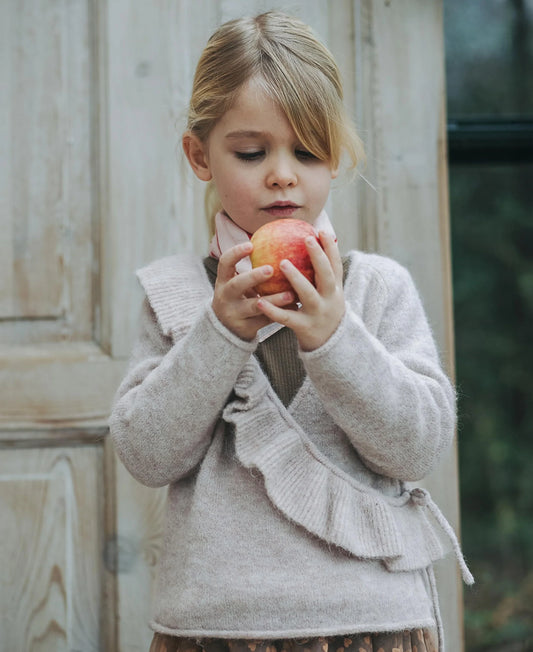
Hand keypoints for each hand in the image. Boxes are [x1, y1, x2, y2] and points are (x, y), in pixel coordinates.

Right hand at [212, 241, 295, 340]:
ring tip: (291, 294)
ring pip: (254, 307)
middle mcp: (225, 297)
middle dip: (252, 277)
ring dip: (273, 299)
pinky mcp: (246, 328)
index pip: (224, 263)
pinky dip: (280, 313)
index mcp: (223, 282)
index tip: (251, 244)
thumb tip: (279, 239)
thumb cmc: (239, 298)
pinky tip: (295, 306)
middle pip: (236, 285)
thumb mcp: (237, 283)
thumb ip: (251, 268)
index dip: (235, 253)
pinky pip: (265, 320)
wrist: (226, 330)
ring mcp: (234, 314)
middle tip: (271, 269)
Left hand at [255, 232, 344, 350]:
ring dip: (296, 278)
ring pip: (307, 294)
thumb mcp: (329, 294)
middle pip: (326, 275)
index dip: (330, 248)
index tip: (321, 231)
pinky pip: (287, 318)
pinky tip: (260, 301)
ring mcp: (317, 314)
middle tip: (306, 239)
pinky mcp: (304, 327)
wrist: (330, 346)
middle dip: (318, 257)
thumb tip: (312, 248)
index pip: (335, 265)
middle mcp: (329, 300)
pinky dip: (273, 310)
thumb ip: (322, 275)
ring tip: (282, 263)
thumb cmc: (324, 312)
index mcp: (335, 290)